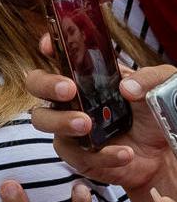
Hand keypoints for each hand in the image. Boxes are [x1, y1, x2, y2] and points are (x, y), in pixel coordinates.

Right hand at [25, 35, 173, 189]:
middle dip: (46, 84)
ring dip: (61, 121)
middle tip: (68, 90)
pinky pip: (75, 154)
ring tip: (87, 124)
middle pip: (36, 83)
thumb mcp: (162, 86)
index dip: (49, 46)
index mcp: (87, 74)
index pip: (58, 54)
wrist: (165, 154)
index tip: (50, 46)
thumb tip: (126, 87)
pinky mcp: (77, 154)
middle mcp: (72, 97)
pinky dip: (101, 155)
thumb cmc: (157, 113)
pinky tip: (125, 153)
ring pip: (43, 119)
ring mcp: (69, 125)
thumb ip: (149, 78)